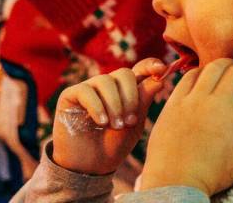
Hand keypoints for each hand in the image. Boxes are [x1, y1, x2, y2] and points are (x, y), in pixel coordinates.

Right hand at [50, 58, 166, 174]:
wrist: (90, 166)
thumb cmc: (114, 145)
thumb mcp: (134, 124)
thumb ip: (144, 101)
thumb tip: (159, 78)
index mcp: (126, 90)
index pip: (139, 69)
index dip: (150, 65)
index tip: (162, 69)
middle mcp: (108, 86)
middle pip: (124, 73)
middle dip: (131, 97)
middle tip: (130, 121)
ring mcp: (88, 88)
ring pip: (105, 81)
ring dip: (114, 105)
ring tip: (115, 126)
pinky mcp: (70, 95)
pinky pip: (86, 91)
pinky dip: (97, 107)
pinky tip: (101, 122)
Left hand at [140, 58, 232, 194]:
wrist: (175, 180)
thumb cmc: (209, 175)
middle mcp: (218, 106)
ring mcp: (195, 101)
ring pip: (214, 67)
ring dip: (225, 66)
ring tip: (227, 71)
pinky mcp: (175, 101)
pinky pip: (190, 75)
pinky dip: (200, 72)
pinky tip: (203, 77)